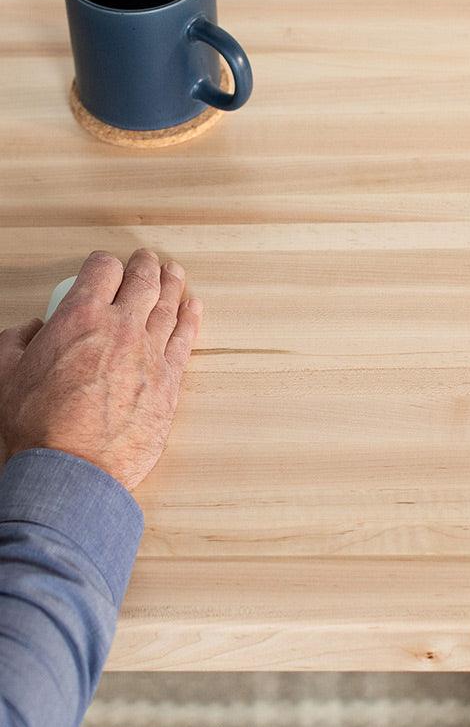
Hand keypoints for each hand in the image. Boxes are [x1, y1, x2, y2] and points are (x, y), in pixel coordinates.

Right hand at [0, 249, 202, 492]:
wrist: (72, 468)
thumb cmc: (36, 426)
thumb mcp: (5, 373)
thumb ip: (18, 342)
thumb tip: (33, 329)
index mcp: (81, 317)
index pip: (102, 271)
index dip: (103, 263)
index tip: (104, 264)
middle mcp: (122, 328)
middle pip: (143, 282)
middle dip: (145, 265)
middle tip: (147, 259)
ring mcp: (151, 353)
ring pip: (168, 306)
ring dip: (172, 285)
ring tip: (174, 273)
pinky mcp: (170, 381)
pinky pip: (185, 340)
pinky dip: (190, 319)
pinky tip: (193, 308)